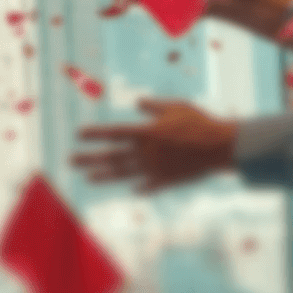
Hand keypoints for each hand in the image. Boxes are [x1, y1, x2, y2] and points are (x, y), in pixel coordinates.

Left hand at [73, 98, 237, 192]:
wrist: (222, 147)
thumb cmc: (199, 122)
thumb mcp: (175, 107)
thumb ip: (154, 106)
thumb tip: (138, 102)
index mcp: (147, 133)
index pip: (114, 133)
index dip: (95, 134)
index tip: (78, 135)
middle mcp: (146, 153)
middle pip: (112, 156)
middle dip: (89, 158)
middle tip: (70, 161)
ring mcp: (156, 169)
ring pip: (125, 173)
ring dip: (105, 175)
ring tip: (88, 177)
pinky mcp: (168, 180)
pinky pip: (150, 184)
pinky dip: (141, 186)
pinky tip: (133, 190)